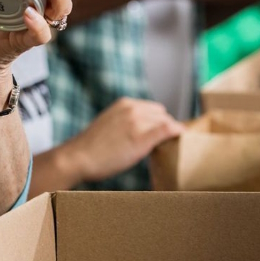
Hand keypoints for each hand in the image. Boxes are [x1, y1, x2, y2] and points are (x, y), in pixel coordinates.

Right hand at [58, 98, 182, 183]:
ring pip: (168, 123)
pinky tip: (180, 142)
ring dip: (171, 134)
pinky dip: (178, 134)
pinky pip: (169, 130)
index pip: (154, 109)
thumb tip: (142, 131)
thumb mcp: (110, 124)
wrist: (79, 157)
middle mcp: (132, 108)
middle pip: (163, 115)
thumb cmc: (92, 147)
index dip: (159, 122)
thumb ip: (127, 122)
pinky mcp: (142, 138)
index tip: (162, 135)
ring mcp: (138, 122)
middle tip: (164, 144)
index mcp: (124, 103)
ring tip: (170, 148)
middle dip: (165, 127)